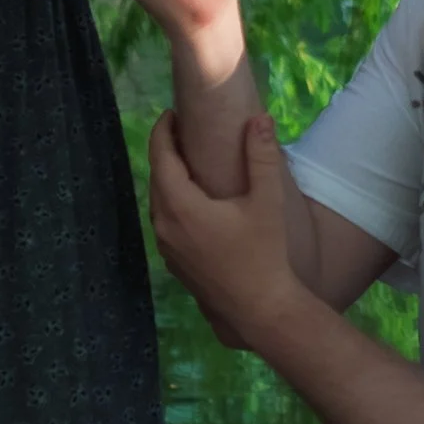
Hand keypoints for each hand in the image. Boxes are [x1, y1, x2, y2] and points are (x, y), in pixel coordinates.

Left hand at [148, 109, 303, 352]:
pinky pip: (164, 222)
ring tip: (187, 161)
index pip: (161, 156)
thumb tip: (260, 118)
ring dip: (168, 178)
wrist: (259, 310)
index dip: (163, 130)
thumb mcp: (267, 202)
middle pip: (156, 177)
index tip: (172, 113)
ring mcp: (166, 247)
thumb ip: (261, 156)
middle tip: (183, 130)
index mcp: (180, 205)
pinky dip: (172, 202)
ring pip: (158, 201)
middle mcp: (164, 225)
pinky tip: (192, 201)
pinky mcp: (174, 262)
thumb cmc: (264, 254)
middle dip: (166, 151)